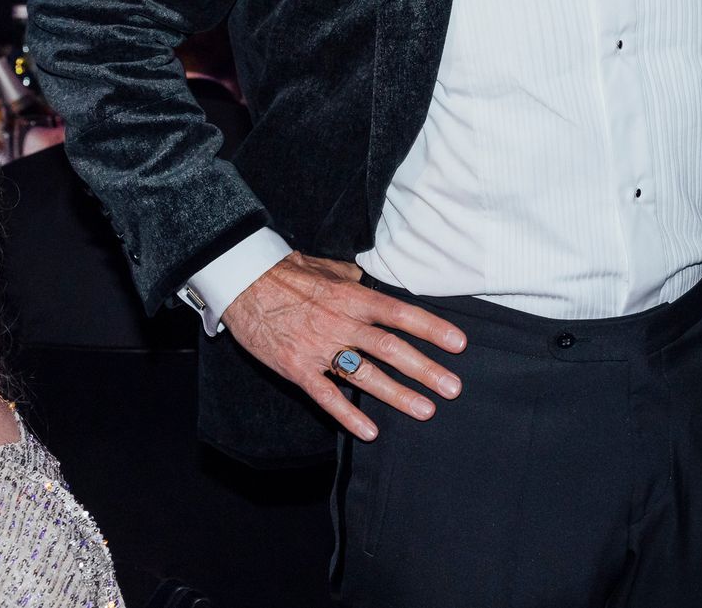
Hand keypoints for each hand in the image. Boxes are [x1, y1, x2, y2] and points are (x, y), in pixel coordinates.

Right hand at [221, 252, 466, 440]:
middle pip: (390, 349)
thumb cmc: (290, 274)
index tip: (459, 344)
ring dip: (397, 395)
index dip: (431, 329)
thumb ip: (358, 281)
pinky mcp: (297, 369)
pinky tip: (370, 432)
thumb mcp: (330, 269)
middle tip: (452, 388)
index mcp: (353, 298)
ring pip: (364, 375)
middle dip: (424, 369)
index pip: (400, 314)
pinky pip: (326, 396)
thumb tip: (378, 283)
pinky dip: (348, 415)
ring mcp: (319, 348)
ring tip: (426, 410)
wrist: (243, 283)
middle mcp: (341, 323)